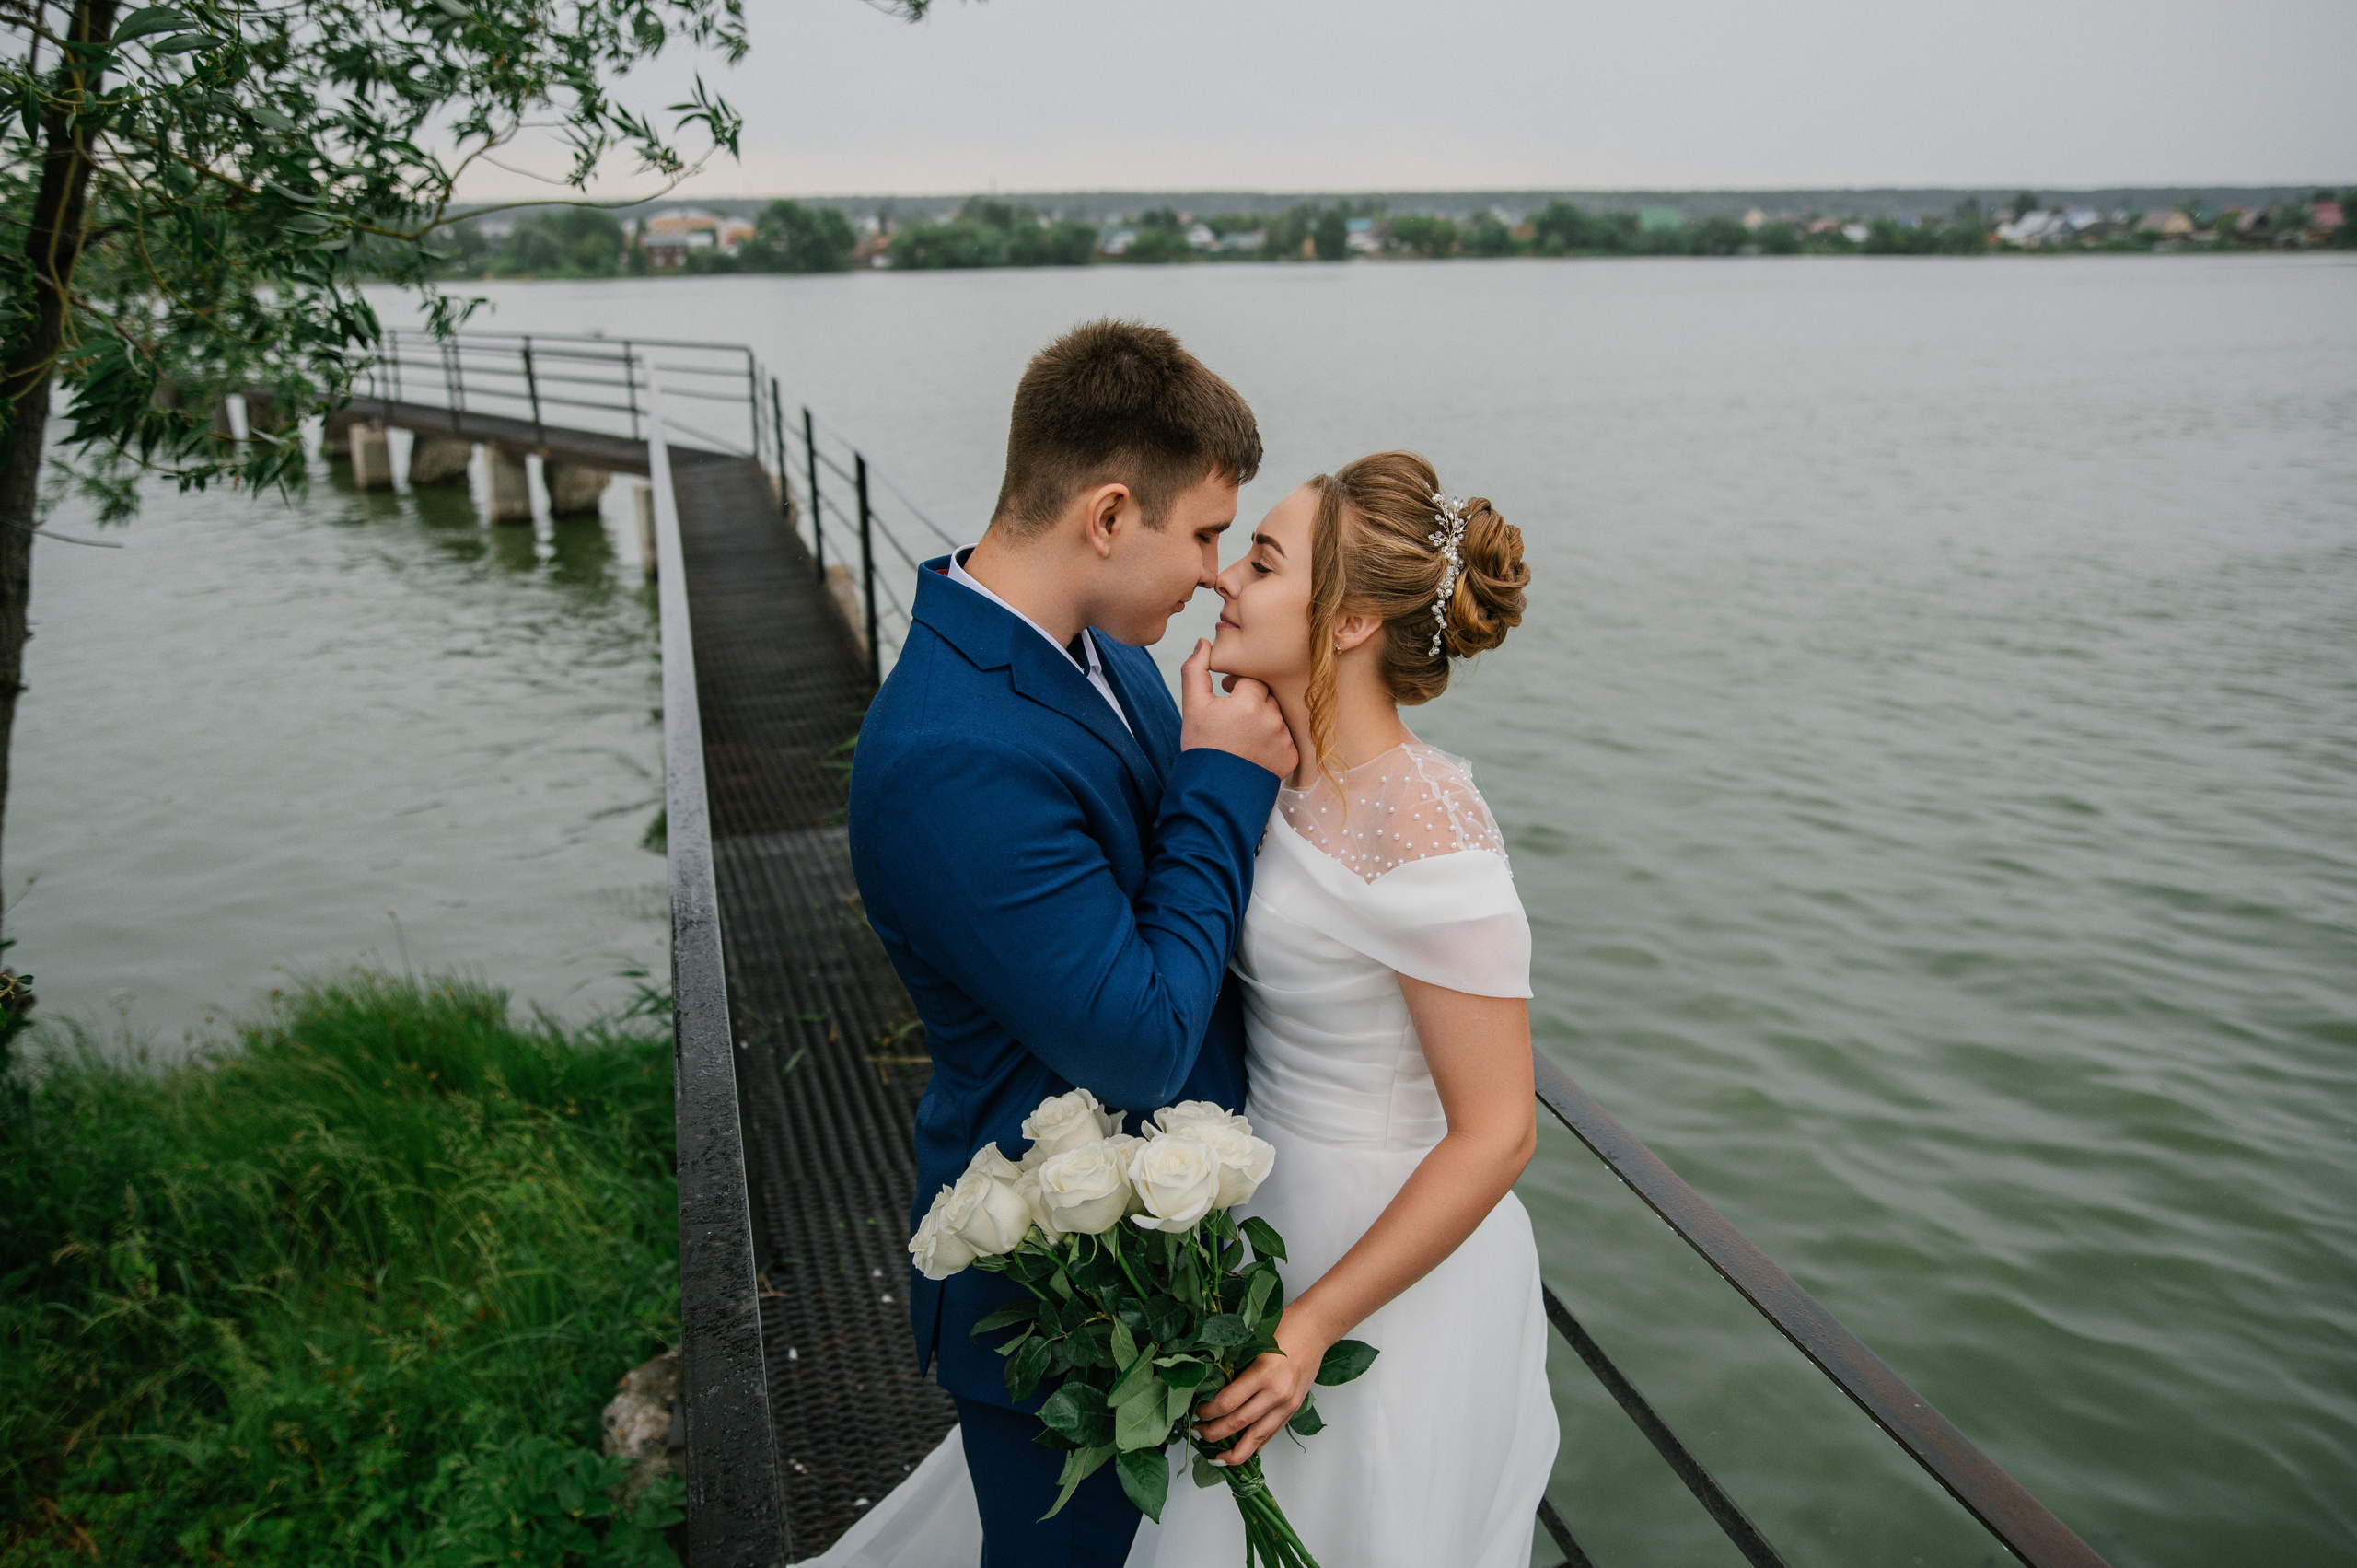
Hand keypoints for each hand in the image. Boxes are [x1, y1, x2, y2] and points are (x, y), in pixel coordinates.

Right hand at [1180, 638, 1297, 778]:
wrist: (1212, 791)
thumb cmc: (1201, 747)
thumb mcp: (1192, 707)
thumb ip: (1196, 670)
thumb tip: (1204, 642)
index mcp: (1249, 702)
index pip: (1253, 678)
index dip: (1238, 686)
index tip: (1227, 696)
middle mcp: (1272, 719)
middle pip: (1268, 696)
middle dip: (1253, 702)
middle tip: (1235, 718)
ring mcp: (1284, 740)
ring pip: (1278, 717)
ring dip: (1264, 721)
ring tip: (1244, 736)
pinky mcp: (1291, 758)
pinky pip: (1286, 739)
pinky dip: (1273, 742)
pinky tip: (1255, 750)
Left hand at [1191, 1312, 1331, 1466]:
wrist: (1316, 1328)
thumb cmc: (1284, 1326)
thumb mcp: (1254, 1341)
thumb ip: (1237, 1365)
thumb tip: (1211, 1387)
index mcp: (1263, 1373)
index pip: (1228, 1403)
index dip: (1208, 1412)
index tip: (1197, 1412)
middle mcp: (1277, 1393)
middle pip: (1239, 1423)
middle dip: (1214, 1433)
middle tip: (1199, 1432)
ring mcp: (1287, 1404)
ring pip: (1257, 1437)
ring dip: (1235, 1451)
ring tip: (1218, 1457)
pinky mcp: (1294, 1408)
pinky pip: (1272, 1433)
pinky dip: (1256, 1444)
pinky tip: (1243, 1450)